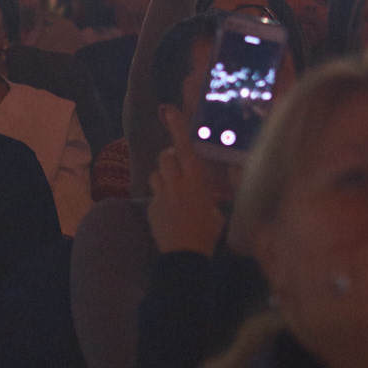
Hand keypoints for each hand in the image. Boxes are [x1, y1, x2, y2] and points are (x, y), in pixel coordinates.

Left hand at [147, 106, 225, 256]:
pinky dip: (160, 197)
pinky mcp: (150, 207)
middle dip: (171, 158)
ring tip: (173, 189)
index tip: (168, 110)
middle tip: (178, 167)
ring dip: (163, 176)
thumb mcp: (217, 212)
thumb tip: (212, 192)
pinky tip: (169, 212)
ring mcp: (160, 195)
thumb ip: (211, 197)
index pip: (185, 147)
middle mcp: (176, 183)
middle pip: (166, 157)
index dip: (177, 127)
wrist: (185, 257)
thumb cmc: (207, 234)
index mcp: (195, 181)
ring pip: (156, 173)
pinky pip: (153, 194)